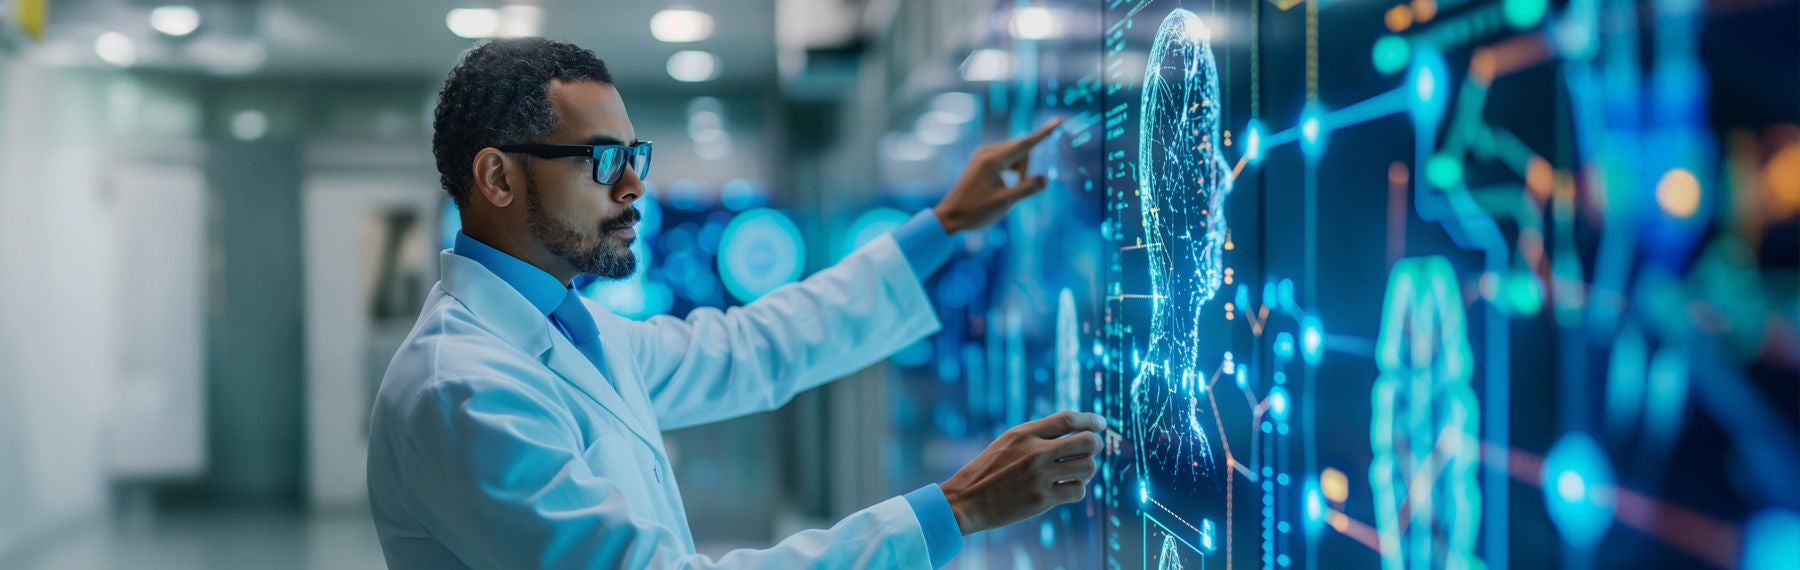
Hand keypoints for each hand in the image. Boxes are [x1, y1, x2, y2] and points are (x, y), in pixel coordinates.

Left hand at [932, 118, 1062, 233]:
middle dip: (1026, 166)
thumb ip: (1027, 189)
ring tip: (1008, 190)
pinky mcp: (981, 162)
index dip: (1044, 133)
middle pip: (1020, 149)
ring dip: (1019, 169)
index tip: (1059, 120)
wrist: (950, 217)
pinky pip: (1004, 158)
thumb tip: (1045, 179)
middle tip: (1019, 188)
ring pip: (1014, 154)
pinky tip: (1002, 185)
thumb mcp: (1005, 203)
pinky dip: (1011, 170)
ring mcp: (983, 156)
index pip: (1025, 143)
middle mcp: (987, 152)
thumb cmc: (976, 211)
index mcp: (993, 160)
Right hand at [940, 411, 1103, 534]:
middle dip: (1096, 445)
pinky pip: (1077, 491)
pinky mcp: (1042, 499)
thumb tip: (1074, 432)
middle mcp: (1035, 452)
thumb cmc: (987, 470)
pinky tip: (1067, 488)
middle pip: (1087, 442)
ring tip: (1078, 471)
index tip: (1101, 424)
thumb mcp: (1007, 442)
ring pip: (1087, 467)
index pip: (1068, 418)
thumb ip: (1036, 435)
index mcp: (1025, 433)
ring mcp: (1040, 476)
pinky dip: (1077, 489)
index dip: (1090, 419)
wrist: (966, 500)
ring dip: (1088, 469)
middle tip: (1093, 450)